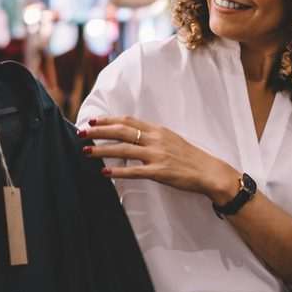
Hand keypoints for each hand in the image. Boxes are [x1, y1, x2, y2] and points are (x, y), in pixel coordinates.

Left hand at [80, 116, 240, 201]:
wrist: (209, 171)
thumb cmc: (190, 157)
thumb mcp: (172, 140)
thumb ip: (153, 137)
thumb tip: (132, 136)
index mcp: (158, 130)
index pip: (128, 120)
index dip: (109, 120)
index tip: (93, 120)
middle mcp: (156, 139)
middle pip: (122, 131)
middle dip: (99, 131)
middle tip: (82, 132)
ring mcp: (157, 155)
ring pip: (124, 149)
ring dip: (102, 149)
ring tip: (87, 151)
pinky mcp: (160, 172)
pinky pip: (134, 171)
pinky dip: (118, 171)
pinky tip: (105, 172)